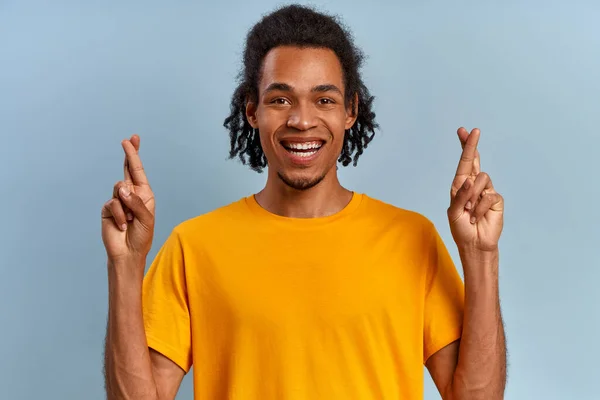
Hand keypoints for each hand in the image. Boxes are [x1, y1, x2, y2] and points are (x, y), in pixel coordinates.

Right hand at [101, 135, 154, 265]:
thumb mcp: (146, 218)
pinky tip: (124, 225)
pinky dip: (121, 215)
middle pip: (126, 170)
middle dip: (129, 155)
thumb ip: (136, 202)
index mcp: (144, 194)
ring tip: (132, 220)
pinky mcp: (108, 208)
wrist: (128, 252)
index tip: (133, 138)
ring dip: (128, 205)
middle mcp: (131, 194)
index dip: (134, 155)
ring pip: (120, 188)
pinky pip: (113, 203)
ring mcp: (118, 200)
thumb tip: (122, 188)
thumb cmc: (141, 236)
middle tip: (127, 140)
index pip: (138, 171)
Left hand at [447, 128, 503, 252]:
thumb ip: (461, 195)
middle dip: (472, 145)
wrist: (475, 244)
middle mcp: (473, 185)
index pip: (463, 163)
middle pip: (475, 161)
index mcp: (460, 186)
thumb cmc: (461, 229)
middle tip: (474, 131)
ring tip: (469, 211)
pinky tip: (477, 217)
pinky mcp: (496, 200)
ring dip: (472, 196)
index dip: (465, 147)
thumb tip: (470, 178)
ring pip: (481, 179)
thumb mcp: (454, 212)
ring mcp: (486, 191)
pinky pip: (489, 195)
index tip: (464, 131)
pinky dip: (480, 208)